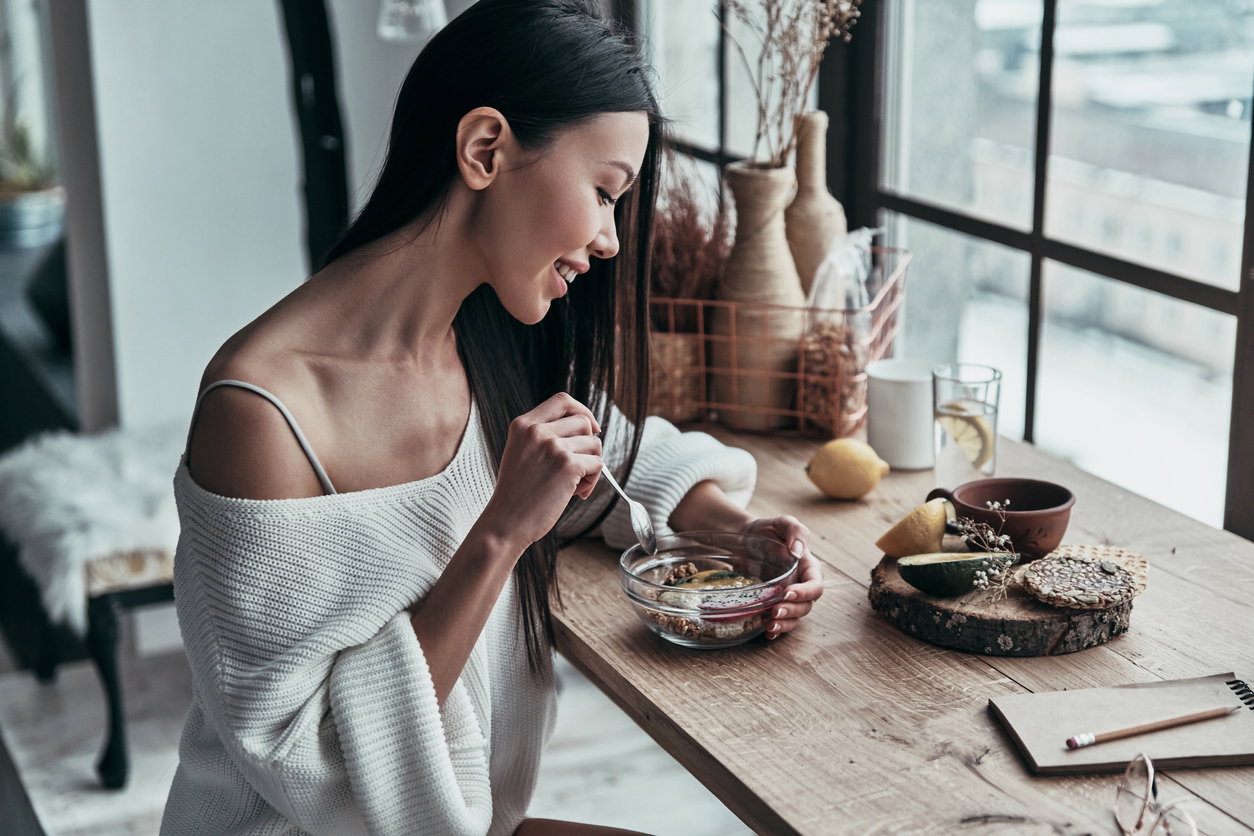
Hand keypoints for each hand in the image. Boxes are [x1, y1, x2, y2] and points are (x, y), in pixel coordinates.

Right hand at [481, 393, 601, 549]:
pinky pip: (597, 464)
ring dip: (591, 466)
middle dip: (588, 445)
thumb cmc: (517, 494)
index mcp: (523, 425)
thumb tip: (588, 430)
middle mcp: (537, 431)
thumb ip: (544, 436)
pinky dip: (593, 480)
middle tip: (579, 469)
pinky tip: (577, 494)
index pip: (562, 400)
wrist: (506, 523)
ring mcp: (553, 446)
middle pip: (584, 422)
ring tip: (575, 485)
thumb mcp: (521, 453)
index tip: (592, 428)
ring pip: (594, 444)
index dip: (582, 410)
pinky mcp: (568, 465)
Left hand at [741, 516, 821, 640]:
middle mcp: (800, 585)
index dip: (804, 593)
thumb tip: (797, 551)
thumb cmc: (768, 529)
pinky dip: (776, 629)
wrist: (745, 537)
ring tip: (770, 626)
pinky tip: (766, 632)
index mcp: (808, 568)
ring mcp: (787, 596)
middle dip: (792, 611)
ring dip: (785, 624)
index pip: (814, 586)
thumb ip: (795, 532)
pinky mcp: (772, 603)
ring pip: (794, 617)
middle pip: (805, 606)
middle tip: (775, 611)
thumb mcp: (783, 523)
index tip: (787, 593)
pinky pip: (780, 620)